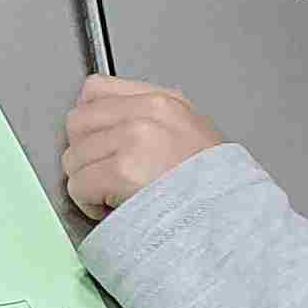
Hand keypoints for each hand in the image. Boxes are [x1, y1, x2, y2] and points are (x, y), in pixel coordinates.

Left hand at [61, 76, 228, 218]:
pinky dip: (88, 202)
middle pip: (77, 123)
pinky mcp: (123, 171)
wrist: (235, 218)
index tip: (97, 142)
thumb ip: (148, 118)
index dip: (89, 120)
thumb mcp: (191, 131)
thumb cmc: (215, 185)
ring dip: (87, 181)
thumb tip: (105, 126)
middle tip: (105, 174)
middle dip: (84, 153)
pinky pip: (78, 184)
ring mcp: (134, 140)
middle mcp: (147, 113)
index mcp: (164, 100)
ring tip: (115, 194)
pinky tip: (113, 207)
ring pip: (73, 157)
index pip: (95, 89)